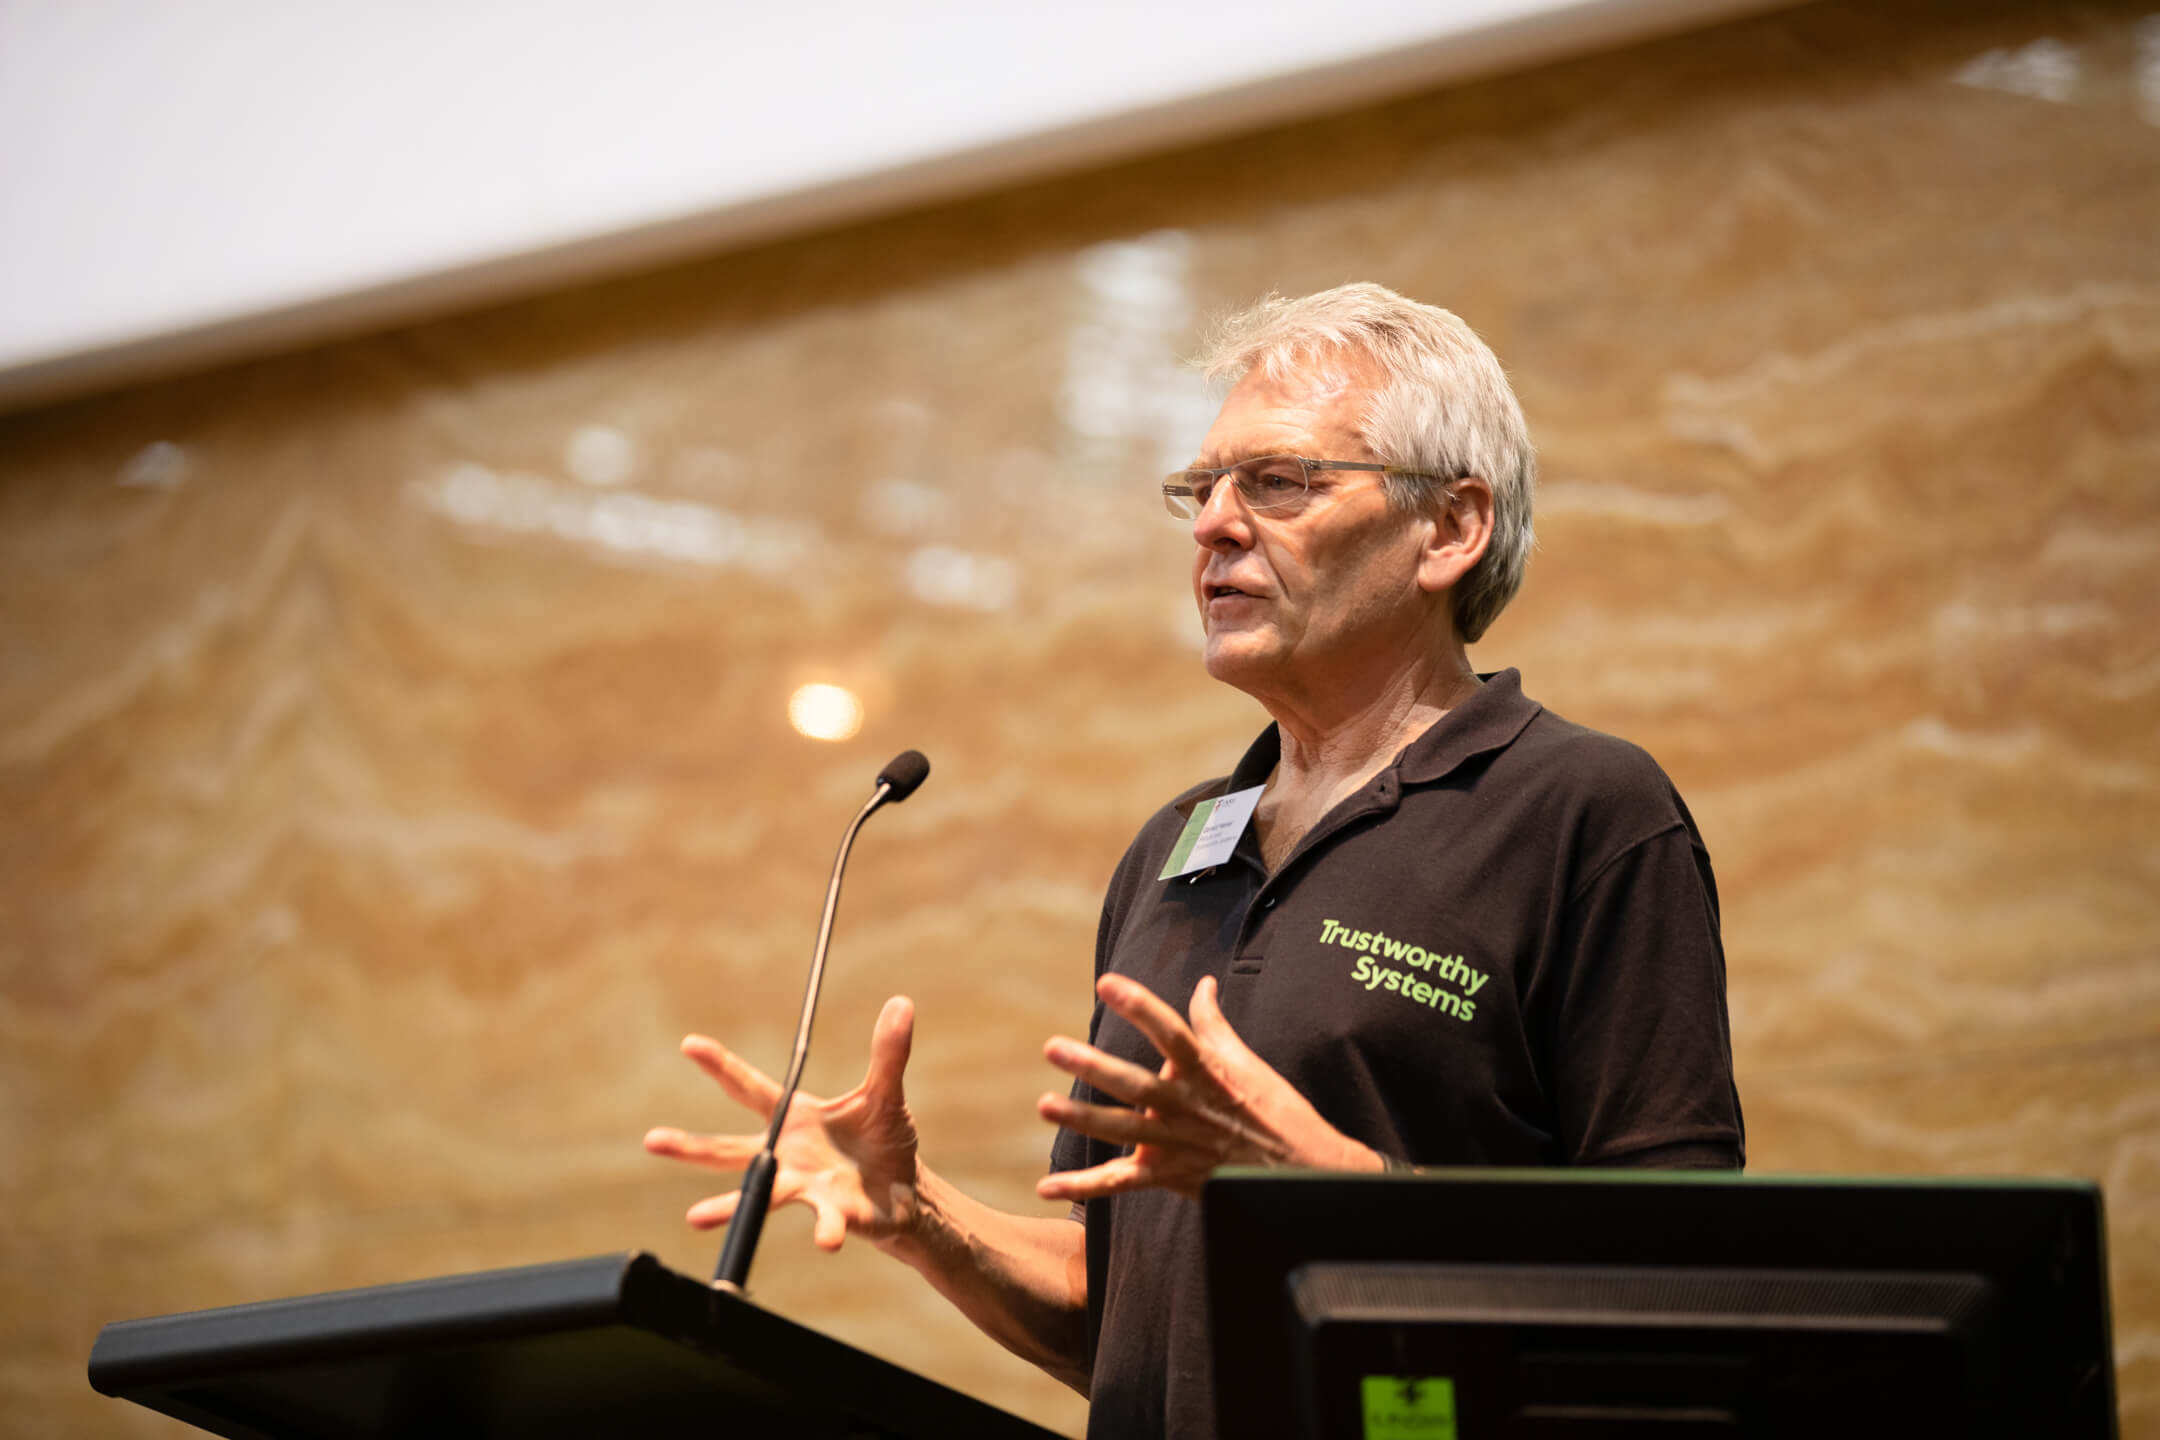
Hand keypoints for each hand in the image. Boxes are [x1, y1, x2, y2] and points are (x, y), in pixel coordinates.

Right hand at [643, 995, 922, 1251]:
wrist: (903, 1190)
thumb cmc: (883, 1139)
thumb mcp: (885, 1092)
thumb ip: (888, 1052)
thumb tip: (901, 1003)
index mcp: (796, 1118)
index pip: (750, 1088)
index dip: (721, 1065)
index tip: (690, 1044)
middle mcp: (788, 1154)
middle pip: (729, 1150)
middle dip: (690, 1147)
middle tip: (652, 1141)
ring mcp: (803, 1186)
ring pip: (760, 1194)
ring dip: (728, 1205)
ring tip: (696, 1217)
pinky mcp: (830, 1214)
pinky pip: (825, 1222)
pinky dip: (827, 1230)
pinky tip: (826, 1241)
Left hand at [1034, 973, 1382, 1201]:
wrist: (1304, 1171)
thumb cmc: (1276, 1111)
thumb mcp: (1247, 1061)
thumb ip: (1214, 1024)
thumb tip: (1203, 985)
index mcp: (1207, 1071)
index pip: (1170, 1031)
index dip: (1139, 1006)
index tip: (1105, 981)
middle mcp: (1187, 1106)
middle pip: (1135, 1084)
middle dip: (1093, 1067)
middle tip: (1053, 1047)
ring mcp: (1177, 1144)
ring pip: (1122, 1130)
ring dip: (1081, 1119)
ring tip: (1044, 1105)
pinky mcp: (1170, 1177)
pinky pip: (1120, 1183)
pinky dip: (1082, 1186)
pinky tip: (1045, 1186)